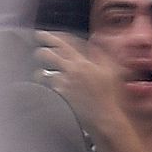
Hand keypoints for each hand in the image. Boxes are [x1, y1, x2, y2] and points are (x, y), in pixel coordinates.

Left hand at [36, 30, 139, 148]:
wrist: (104, 117)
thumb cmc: (110, 94)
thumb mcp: (112, 69)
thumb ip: (102, 51)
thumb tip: (95, 37)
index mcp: (82, 62)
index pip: (62, 44)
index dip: (49, 37)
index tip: (41, 35)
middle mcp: (70, 71)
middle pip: (48, 55)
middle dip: (41, 52)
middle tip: (39, 52)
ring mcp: (63, 85)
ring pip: (43, 73)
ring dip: (41, 71)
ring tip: (41, 73)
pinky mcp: (59, 97)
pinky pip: (46, 88)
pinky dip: (45, 86)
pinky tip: (46, 87)